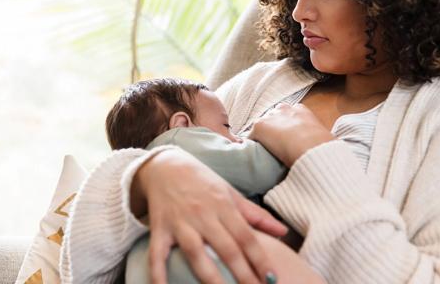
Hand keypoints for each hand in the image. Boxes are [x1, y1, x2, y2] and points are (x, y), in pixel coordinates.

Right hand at [131, 148, 287, 283]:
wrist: (166, 166)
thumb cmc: (202, 181)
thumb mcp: (231, 193)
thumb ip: (256, 215)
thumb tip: (283, 231)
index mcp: (224, 206)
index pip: (246, 236)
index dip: (259, 258)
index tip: (271, 278)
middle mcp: (203, 215)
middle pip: (226, 248)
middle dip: (242, 274)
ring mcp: (180, 223)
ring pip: (196, 254)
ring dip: (210, 278)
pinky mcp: (159, 229)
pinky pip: (157, 255)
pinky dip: (158, 274)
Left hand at [248, 103, 333, 166]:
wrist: (312, 148)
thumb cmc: (322, 147)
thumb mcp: (322, 137)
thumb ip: (315, 138)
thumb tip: (320, 150)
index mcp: (301, 110)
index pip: (287, 115)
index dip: (285, 128)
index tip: (286, 139)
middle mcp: (284, 109)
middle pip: (271, 118)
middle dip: (272, 130)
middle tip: (275, 146)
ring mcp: (271, 117)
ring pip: (260, 128)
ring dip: (262, 138)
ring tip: (264, 153)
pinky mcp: (259, 126)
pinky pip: (250, 138)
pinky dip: (251, 146)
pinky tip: (254, 156)